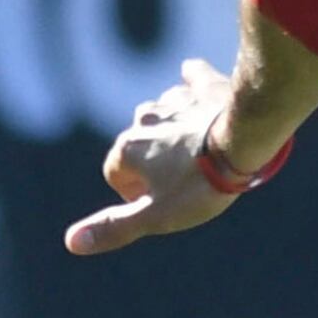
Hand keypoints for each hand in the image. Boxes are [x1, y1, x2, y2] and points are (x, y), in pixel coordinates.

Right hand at [69, 59, 244, 255]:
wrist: (246, 143)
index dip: (133, 192)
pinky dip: (193, 82)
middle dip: (153, 161)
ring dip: (171, 128)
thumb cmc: (200, 185)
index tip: (158, 203)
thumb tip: (71, 242)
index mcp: (128, 148)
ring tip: (196, 148)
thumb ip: (115, 227)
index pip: (115, 173)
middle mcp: (144, 119)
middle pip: (138, 142)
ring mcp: (175, 101)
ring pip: (163, 113)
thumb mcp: (158, 216)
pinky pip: (193, 79)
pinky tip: (193, 75)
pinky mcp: (205, 87)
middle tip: (182, 180)